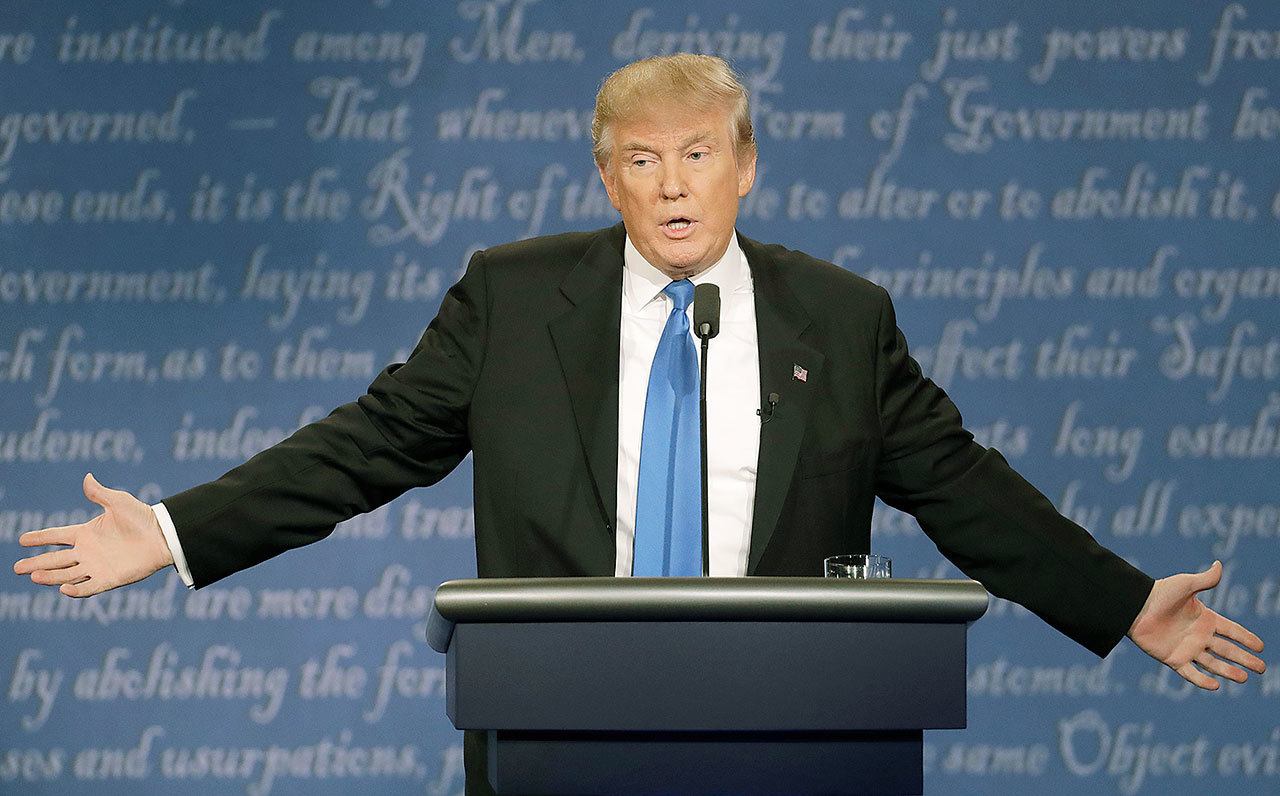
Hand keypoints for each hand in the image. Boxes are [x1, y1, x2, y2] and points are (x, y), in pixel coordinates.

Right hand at [12, 473, 173, 596]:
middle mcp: (88, 552)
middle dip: (36, 563)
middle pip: (56, 559)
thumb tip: (87, 477)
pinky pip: (88, 587)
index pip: (57, 536)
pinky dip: (76, 590)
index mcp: (87, 533)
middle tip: (16, 568)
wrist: (163, 536)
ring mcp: (97, 566)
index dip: (40, 537)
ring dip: (51, 576)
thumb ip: (100, 493)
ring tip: (34, 576)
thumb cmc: (142, 517)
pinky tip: (63, 589)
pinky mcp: (109, 579)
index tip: (22, 540)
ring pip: (67, 575)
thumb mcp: (119, 502)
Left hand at [1127, 560, 1265, 689]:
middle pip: (1227, 650)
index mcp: (1205, 619)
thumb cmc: (1160, 593)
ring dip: (1228, 671)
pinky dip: (1202, 680)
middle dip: (1244, 659)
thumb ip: (1205, 579)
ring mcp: (1187, 648)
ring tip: (1244, 678)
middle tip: (1261, 668)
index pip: (1232, 630)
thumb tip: (1219, 564)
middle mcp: (1199, 635)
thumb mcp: (1185, 585)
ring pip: (1213, 663)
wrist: (1135, 607)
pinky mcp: (1173, 659)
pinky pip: (1190, 673)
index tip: (1261, 647)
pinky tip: (1215, 686)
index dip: (1246, 638)